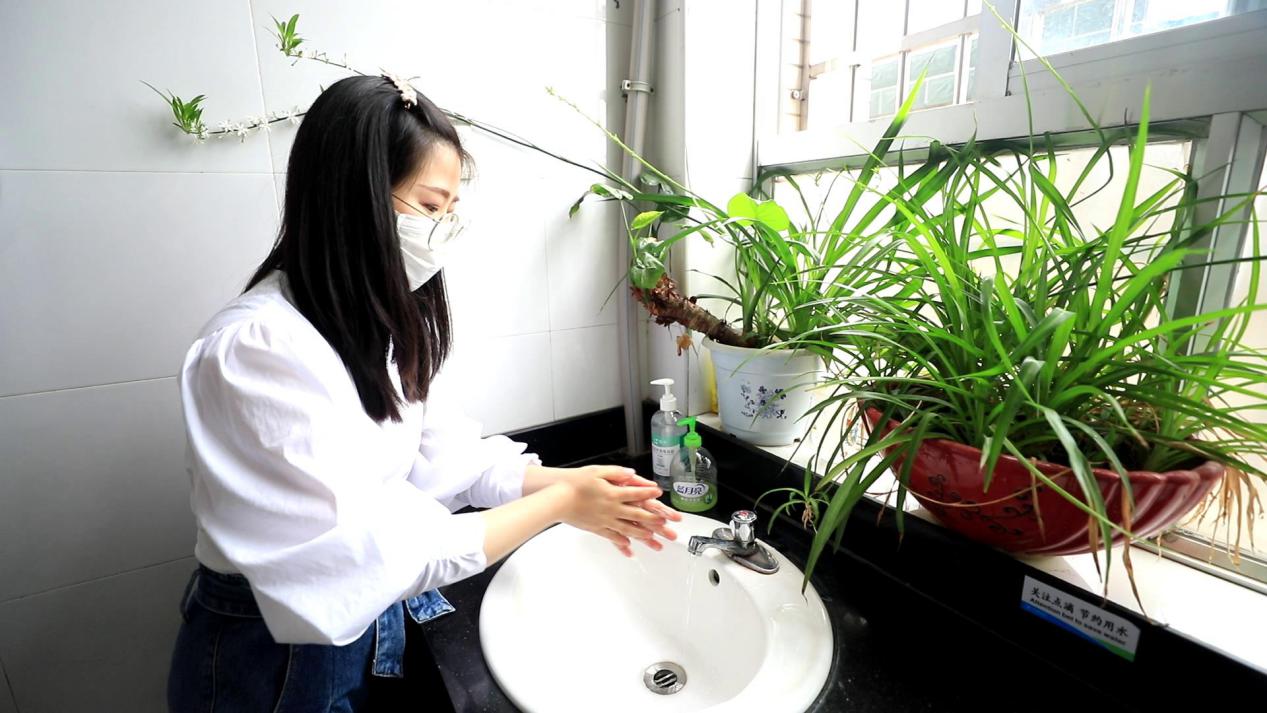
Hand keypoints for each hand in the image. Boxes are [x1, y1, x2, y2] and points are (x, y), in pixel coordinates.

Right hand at [556, 465, 679, 556]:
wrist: (558, 499)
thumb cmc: (575, 483)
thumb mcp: (597, 471)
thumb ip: (617, 473)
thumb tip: (632, 475)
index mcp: (613, 493)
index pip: (637, 493)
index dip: (649, 493)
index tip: (659, 494)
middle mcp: (612, 509)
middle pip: (638, 515)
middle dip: (654, 520)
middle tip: (666, 525)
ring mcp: (605, 520)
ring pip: (628, 529)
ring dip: (642, 535)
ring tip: (653, 539)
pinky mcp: (596, 528)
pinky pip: (612, 537)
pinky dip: (622, 542)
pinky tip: (629, 546)